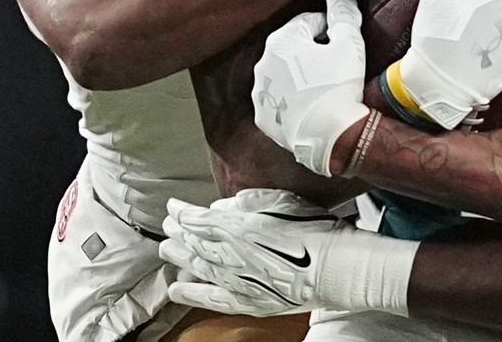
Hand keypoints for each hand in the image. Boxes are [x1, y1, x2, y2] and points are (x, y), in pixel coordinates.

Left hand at [161, 190, 341, 315]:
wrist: (336, 268)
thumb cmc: (316, 229)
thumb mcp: (284, 202)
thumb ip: (251, 201)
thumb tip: (223, 207)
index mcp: (239, 227)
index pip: (199, 219)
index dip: (182, 213)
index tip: (172, 206)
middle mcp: (231, 255)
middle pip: (195, 243)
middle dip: (179, 232)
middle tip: (168, 225)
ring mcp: (237, 280)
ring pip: (198, 268)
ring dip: (179, 257)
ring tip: (166, 250)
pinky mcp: (246, 300)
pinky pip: (211, 299)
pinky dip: (190, 294)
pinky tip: (176, 290)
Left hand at [253, 0, 369, 175]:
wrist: (330, 135)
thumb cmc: (339, 86)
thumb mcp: (349, 43)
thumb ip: (343, 13)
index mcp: (282, 40)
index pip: (309, 22)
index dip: (330, 31)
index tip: (342, 45)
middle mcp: (264, 63)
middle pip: (294, 48)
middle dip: (312, 52)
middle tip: (335, 67)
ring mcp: (261, 92)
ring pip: (283, 74)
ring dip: (299, 76)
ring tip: (322, 88)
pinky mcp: (264, 116)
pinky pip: (279, 100)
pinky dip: (291, 100)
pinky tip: (309, 106)